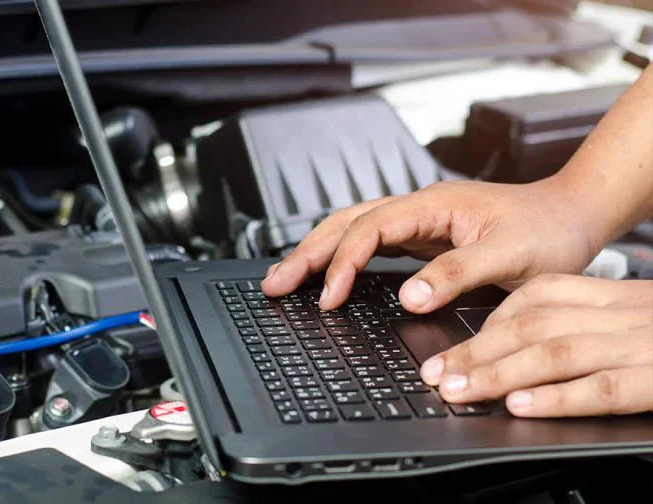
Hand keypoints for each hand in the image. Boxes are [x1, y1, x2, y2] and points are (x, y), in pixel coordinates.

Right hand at [260, 178, 599, 312]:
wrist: (571, 215)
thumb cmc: (547, 230)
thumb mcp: (509, 256)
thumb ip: (456, 274)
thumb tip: (407, 296)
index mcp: (431, 205)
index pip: (368, 230)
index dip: (343, 264)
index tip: (330, 299)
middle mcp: (417, 208)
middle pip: (345, 223)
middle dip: (306, 253)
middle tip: (274, 283)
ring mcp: (417, 221)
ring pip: (350, 229)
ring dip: (316, 252)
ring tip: (285, 277)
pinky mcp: (421, 237)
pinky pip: (368, 243)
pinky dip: (341, 258)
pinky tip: (329, 274)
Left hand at [420, 274, 652, 417]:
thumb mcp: (641, 313)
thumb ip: (590, 322)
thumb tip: (525, 346)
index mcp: (614, 295)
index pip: (539, 296)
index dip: (490, 322)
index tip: (454, 345)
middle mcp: (622, 314)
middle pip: (533, 324)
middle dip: (476, 349)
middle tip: (435, 372)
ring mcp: (640, 345)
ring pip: (555, 353)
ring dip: (499, 373)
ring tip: (459, 389)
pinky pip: (602, 389)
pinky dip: (556, 398)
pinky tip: (519, 406)